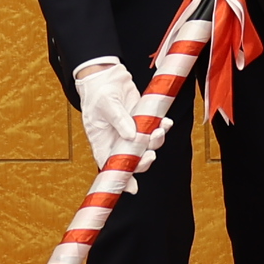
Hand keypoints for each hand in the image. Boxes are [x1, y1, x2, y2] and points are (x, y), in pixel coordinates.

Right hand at [75, 57, 166, 174]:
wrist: (107, 75)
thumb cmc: (99, 92)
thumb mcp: (106, 105)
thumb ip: (119, 120)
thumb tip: (132, 136)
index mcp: (102, 142)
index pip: (110, 165)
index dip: (121, 178)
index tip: (132, 188)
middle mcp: (117, 141)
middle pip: (132, 160)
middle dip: (144, 161)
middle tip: (150, 156)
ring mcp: (131, 132)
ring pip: (146, 146)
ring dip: (155, 142)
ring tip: (159, 130)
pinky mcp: (142, 121)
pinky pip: (154, 129)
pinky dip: (162, 127)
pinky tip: (165, 122)